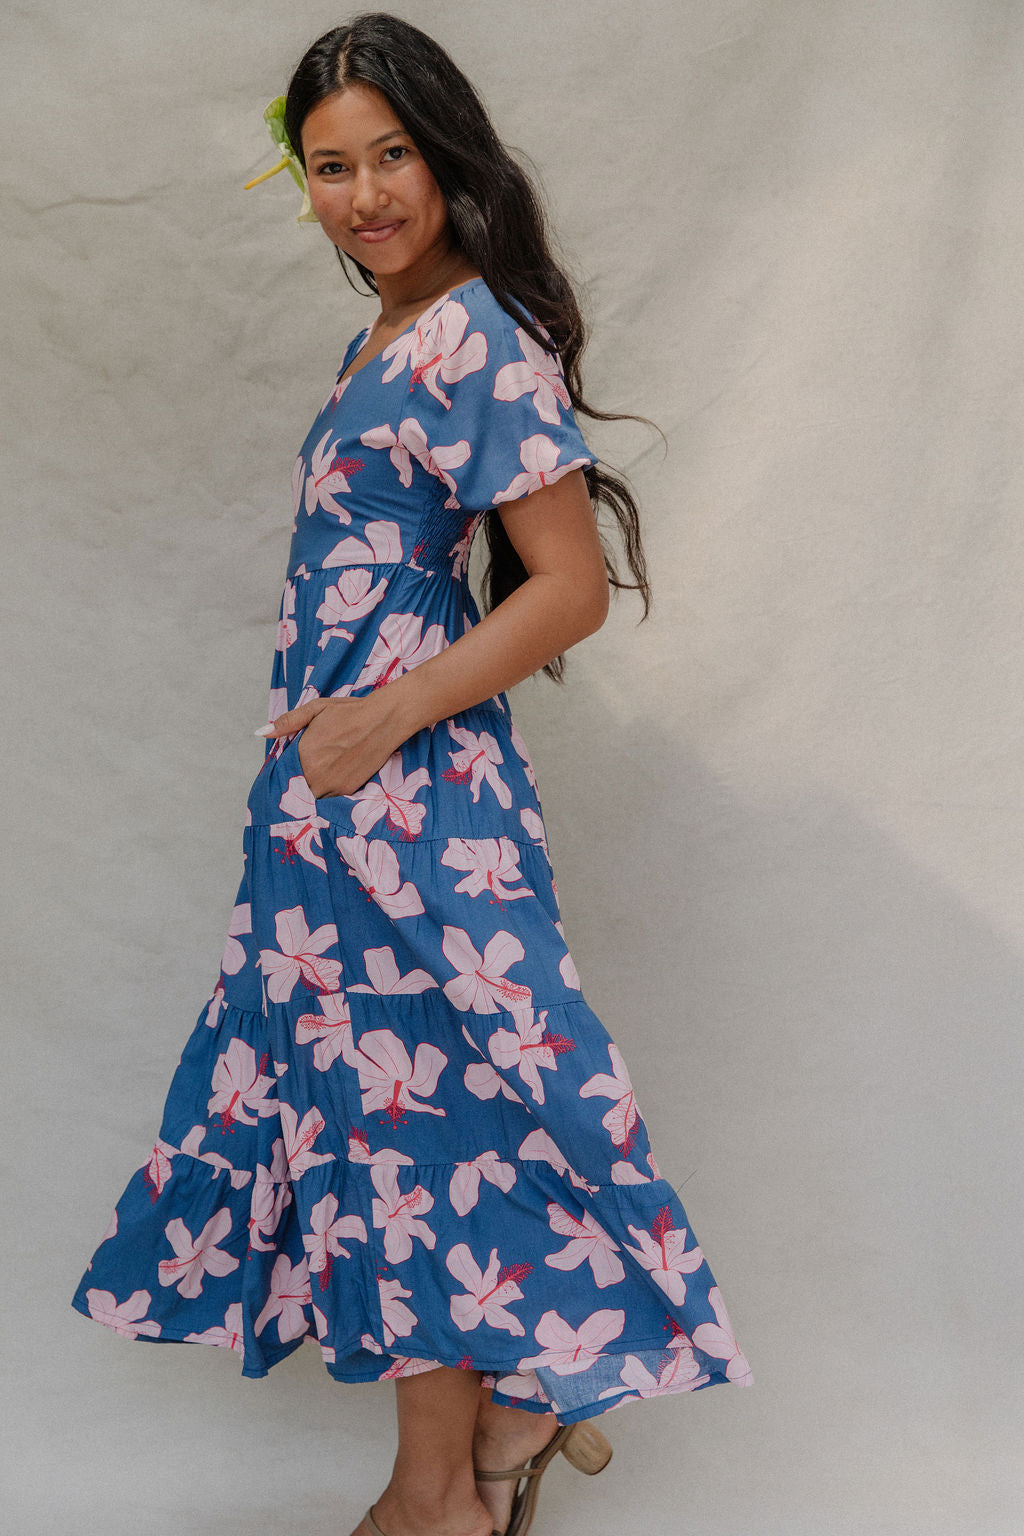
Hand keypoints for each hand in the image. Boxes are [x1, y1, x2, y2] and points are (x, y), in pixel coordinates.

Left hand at [261, 688, 415, 798]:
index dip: (289, 766)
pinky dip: (330, 787)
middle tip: (318, 760)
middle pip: (298, 784)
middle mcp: (315, 774)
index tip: (297, 761)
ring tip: (328, 765)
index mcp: (303, 754)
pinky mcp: (348, 790)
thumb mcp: (315, 710)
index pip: (285, 770)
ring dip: (315, 784)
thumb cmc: (350, 712)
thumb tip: (260, 732)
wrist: (385, 720)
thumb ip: (287, 723)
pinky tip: (338, 771)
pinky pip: (330, 795)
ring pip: (313, 792)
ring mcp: (332, 785)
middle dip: (301, 776)